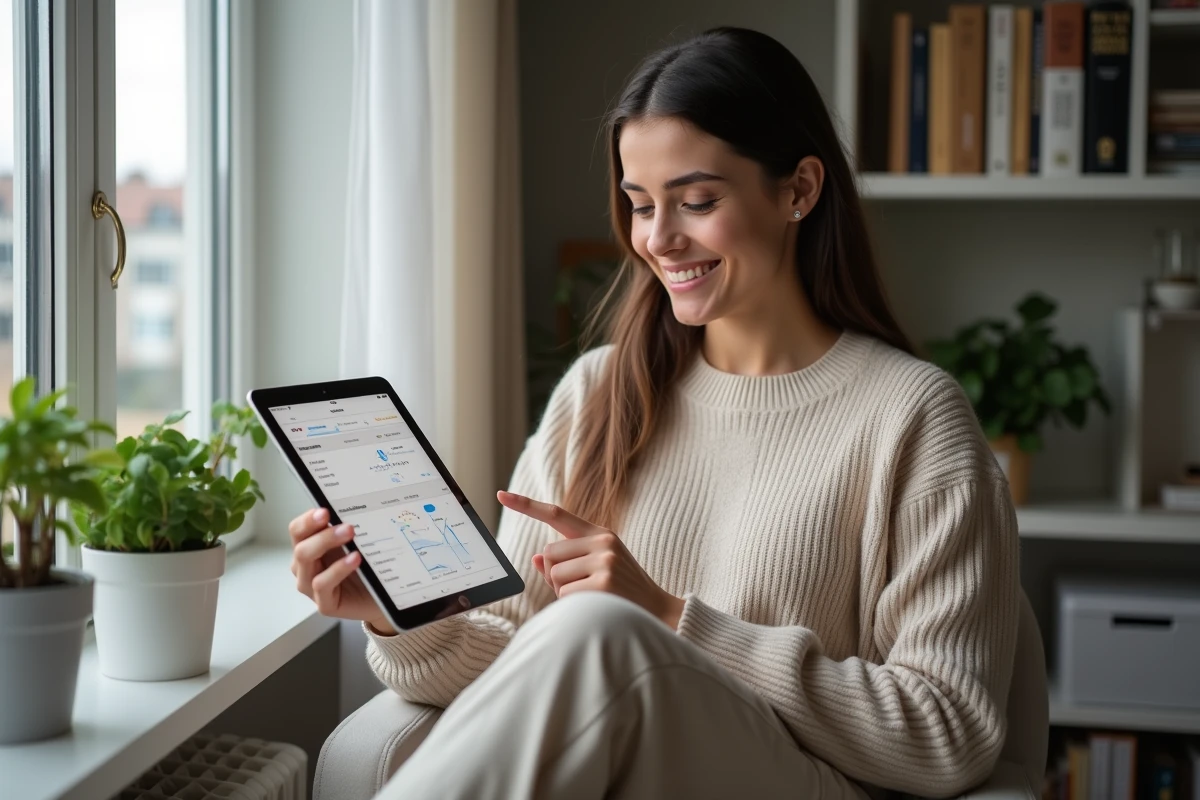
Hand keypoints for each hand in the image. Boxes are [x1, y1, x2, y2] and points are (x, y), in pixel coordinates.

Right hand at [289, 508, 396, 635]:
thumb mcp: (356, 544)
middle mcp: (305, 566)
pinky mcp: (324, 604)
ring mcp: (311, 586)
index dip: (308, 520)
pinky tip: (355, 559)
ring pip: (306, 562)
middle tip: (346, 526)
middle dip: (321, 533)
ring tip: (350, 535)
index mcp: (309, 547)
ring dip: (326, 544)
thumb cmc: (365, 569)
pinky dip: (337, 569)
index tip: (325, 511)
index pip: (298, 530)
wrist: (381, 598)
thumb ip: (346, 528)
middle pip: (300, 546)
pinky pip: (322, 584)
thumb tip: (348, 506)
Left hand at [497, 491, 684, 629]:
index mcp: (600, 534)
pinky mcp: (603, 583)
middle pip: (548, 553)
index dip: (527, 505)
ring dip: (563, 592)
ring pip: (554, 574)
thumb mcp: (598, 568)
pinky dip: (572, 605)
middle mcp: (602, 542)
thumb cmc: (623, 592)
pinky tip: (595, 606)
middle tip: (582, 586)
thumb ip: (567, 561)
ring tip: (592, 596)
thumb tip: (537, 558)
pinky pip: (564, 594)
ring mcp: (604, 561)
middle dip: (555, 574)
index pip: (557, 514)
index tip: (501, 495)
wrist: (658, 613)